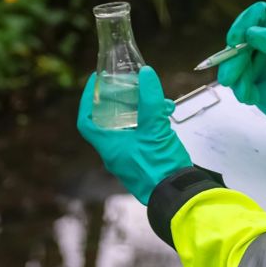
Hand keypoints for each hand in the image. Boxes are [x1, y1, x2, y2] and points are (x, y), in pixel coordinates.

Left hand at [77, 66, 192, 203]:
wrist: (179, 194)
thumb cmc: (160, 165)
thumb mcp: (155, 128)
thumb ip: (150, 100)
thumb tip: (145, 72)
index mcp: (109, 146)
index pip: (86, 121)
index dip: (88, 99)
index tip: (96, 81)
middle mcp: (116, 152)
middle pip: (109, 121)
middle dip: (122, 101)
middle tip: (133, 86)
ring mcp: (130, 157)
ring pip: (129, 127)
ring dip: (142, 111)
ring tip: (161, 102)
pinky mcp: (145, 160)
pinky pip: (141, 136)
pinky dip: (151, 123)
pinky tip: (167, 116)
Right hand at [216, 2, 265, 150]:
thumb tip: (253, 33)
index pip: (259, 13)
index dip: (244, 22)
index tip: (234, 40)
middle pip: (240, 38)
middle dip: (233, 59)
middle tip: (230, 79)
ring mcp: (258, 58)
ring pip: (233, 59)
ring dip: (235, 78)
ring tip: (246, 96)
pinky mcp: (251, 76)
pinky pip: (235, 77)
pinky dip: (240, 88)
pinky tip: (252, 98)